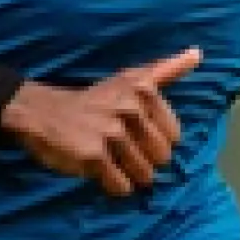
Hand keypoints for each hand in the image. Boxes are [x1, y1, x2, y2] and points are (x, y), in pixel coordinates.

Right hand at [1, 48, 202, 197]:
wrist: (41, 112)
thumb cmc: (92, 99)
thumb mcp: (130, 78)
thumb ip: (166, 69)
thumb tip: (198, 53)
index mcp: (143, 89)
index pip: (174, 135)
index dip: (156, 141)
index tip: (136, 134)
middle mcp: (130, 108)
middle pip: (162, 157)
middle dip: (145, 161)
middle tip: (121, 150)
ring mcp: (112, 132)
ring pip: (144, 174)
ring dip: (130, 175)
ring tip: (111, 160)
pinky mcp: (94, 155)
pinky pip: (121, 185)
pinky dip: (114, 186)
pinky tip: (101, 172)